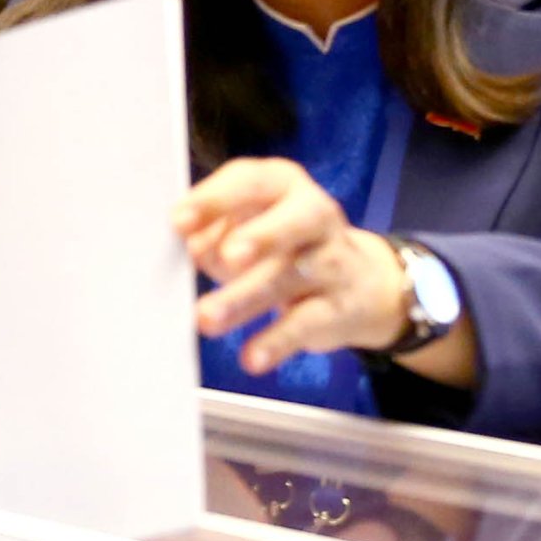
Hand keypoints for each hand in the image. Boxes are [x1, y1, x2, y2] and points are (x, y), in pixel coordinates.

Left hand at [178, 160, 425, 374]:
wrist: (361, 282)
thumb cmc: (282, 246)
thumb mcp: (248, 227)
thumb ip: (214, 233)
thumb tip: (191, 248)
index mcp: (282, 184)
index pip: (251, 183)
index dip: (216, 201)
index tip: (179, 223)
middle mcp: (314, 216)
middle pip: (294, 222)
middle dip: (261, 237)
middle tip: (228, 257)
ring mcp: (331, 261)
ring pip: (290, 277)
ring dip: (246, 299)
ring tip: (207, 319)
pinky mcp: (338, 308)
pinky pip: (305, 323)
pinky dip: (276, 342)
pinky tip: (252, 358)